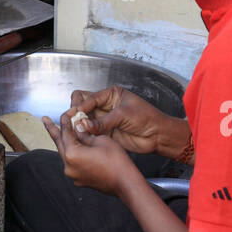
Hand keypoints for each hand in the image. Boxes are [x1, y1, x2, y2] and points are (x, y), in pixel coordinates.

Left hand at [42, 110, 134, 197]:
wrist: (125, 183)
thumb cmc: (117, 162)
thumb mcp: (101, 139)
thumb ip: (85, 133)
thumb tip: (78, 127)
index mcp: (72, 154)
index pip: (65, 132)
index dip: (66, 120)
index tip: (67, 112)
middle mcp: (68, 166)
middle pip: (59, 143)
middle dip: (53, 130)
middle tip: (44, 119)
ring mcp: (73, 174)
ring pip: (65, 153)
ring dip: (64, 141)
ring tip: (60, 130)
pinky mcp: (79, 179)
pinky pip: (72, 162)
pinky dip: (73, 152)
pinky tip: (76, 146)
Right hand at [66, 86, 184, 156]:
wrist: (158, 135)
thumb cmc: (147, 118)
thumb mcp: (123, 115)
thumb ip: (102, 121)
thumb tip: (84, 124)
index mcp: (111, 94)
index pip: (89, 97)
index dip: (81, 106)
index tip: (76, 115)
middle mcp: (106, 105)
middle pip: (83, 106)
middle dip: (77, 113)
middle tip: (73, 121)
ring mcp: (105, 119)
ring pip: (85, 120)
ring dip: (80, 125)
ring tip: (76, 130)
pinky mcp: (106, 132)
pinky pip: (91, 132)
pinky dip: (86, 134)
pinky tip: (83, 137)